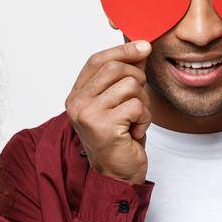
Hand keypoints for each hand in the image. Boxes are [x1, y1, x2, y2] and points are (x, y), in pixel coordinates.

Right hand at [66, 40, 151, 183]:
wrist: (118, 175)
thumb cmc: (120, 138)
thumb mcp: (120, 102)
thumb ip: (126, 75)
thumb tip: (141, 47)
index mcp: (77, 95)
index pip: (97, 60)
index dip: (123, 50)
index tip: (144, 46)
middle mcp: (77, 103)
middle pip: (116, 69)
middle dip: (138, 80)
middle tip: (138, 102)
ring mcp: (88, 115)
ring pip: (130, 86)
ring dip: (143, 103)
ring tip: (134, 120)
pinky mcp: (104, 127)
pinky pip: (137, 106)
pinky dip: (144, 118)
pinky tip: (134, 132)